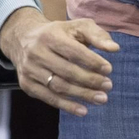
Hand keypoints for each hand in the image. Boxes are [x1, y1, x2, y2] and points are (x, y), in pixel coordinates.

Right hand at [0, 6, 118, 116]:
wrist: (23, 39)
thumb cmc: (59, 33)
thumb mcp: (77, 27)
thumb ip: (97, 36)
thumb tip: (115, 48)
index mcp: (50, 36)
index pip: (74, 51)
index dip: (92, 61)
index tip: (109, 70)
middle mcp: (36, 53)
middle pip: (67, 71)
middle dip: (90, 80)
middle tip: (108, 86)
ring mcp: (29, 70)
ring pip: (58, 86)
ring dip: (82, 95)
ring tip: (101, 99)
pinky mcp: (26, 84)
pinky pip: (48, 98)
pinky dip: (67, 106)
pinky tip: (83, 110)